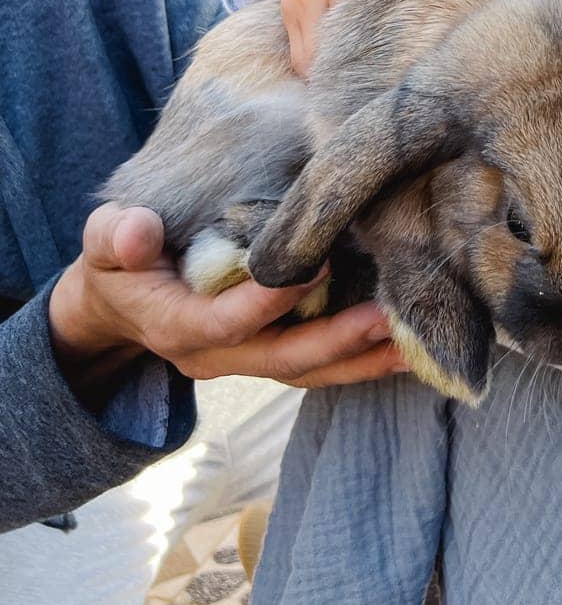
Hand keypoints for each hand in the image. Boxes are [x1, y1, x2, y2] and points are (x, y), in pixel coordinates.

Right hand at [48, 204, 406, 408]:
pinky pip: (318, 364)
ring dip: (361, 359)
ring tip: (413, 343)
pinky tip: (404, 345)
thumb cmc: (119, 262)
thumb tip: (134, 232)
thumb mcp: (104, 243)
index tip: (318, 265)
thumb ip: (116, 236)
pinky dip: (360, 358)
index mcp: (177, 327)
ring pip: (309, 371)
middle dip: (336, 342)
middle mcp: (216, 356)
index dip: (270, 300)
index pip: (227, 322)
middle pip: (282, 359)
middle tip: (387, 318)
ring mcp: (245, 361)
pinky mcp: (269, 352)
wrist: (120, 305)